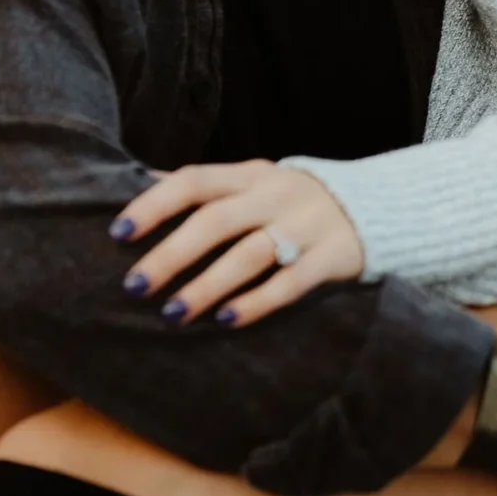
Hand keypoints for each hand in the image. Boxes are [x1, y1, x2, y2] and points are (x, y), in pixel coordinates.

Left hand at [110, 161, 364, 324]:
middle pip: (216, 221)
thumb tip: (137, 181)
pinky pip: (292, 282)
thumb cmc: (291, 203)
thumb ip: (203, 187)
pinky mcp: (333, 257)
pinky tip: (227, 321)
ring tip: (173, 314)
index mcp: (249, 175)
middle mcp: (276, 195)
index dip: (154, 205)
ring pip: (251, 254)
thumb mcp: (251, 184)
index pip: (193, 181)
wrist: (378, 209)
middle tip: (135, 286)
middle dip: (171, 254)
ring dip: (208, 284)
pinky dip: (258, 301)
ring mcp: (306, 225)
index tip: (118, 234)